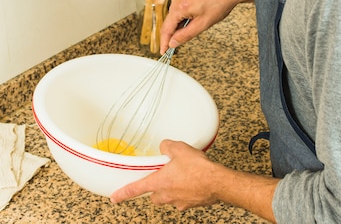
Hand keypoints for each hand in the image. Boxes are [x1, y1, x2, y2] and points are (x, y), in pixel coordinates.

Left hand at [110, 138, 278, 221]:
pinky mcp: (191, 203)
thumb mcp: (179, 149)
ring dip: (170, 189)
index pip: (136, 189)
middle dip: (154, 187)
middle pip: (154, 195)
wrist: (217, 182)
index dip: (123, 193)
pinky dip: (184, 190)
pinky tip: (192, 180)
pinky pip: (183, 198)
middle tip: (160, 177)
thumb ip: (167, 146)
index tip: (115, 197)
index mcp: (159, 183)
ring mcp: (179, 202)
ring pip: (168, 197)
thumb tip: (164, 145)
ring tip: (180, 176)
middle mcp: (167, 195)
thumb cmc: (198, 169)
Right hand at [160, 0, 253, 53]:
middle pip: (170, 20)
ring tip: (197, 23)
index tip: (164, 51)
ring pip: (175, 13)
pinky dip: (184, 14)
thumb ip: (185, 35)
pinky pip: (180, 5)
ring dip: (181, 23)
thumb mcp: (203, 24)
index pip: (166, 28)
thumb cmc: (220, 3)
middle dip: (174, 32)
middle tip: (182, 42)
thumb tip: (173, 43)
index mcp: (180, 6)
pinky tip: (196, 16)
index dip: (164, 42)